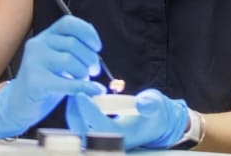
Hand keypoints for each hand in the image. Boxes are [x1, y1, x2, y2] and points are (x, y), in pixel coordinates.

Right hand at [0, 15, 103, 137]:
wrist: (19, 105)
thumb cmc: (45, 79)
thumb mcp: (57, 57)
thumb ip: (73, 47)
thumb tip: (94, 44)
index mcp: (46, 36)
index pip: (68, 23)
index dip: (87, 32)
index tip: (97, 47)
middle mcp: (38, 45)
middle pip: (73, 43)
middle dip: (90, 57)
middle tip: (94, 70)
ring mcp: (34, 62)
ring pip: (70, 60)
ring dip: (84, 72)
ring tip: (84, 79)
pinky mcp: (35, 82)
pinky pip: (67, 83)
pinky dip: (86, 87)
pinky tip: (94, 89)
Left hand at [66, 88, 188, 149]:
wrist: (155, 123)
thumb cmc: (154, 112)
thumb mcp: (156, 104)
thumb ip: (150, 104)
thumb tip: (142, 103)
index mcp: (121, 136)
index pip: (99, 125)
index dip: (88, 110)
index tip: (80, 93)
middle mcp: (108, 142)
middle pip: (83, 130)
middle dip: (75, 109)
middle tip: (75, 88)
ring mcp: (101, 140)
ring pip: (78, 128)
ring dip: (74, 110)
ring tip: (77, 90)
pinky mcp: (96, 135)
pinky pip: (81, 125)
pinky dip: (78, 112)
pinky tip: (81, 97)